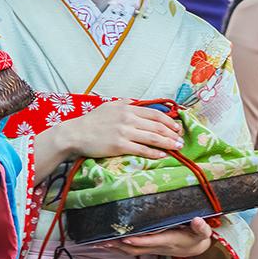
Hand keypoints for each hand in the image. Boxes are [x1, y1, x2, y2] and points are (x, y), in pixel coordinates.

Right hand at [62, 99, 183, 159]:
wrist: (76, 133)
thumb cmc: (92, 121)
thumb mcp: (109, 106)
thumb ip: (125, 103)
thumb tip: (137, 103)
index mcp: (127, 108)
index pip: (154, 113)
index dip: (168, 120)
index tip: (176, 127)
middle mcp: (127, 118)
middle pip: (156, 126)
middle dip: (171, 133)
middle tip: (181, 139)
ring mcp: (124, 132)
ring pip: (152, 138)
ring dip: (167, 143)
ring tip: (177, 147)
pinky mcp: (119, 146)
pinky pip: (141, 150)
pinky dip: (153, 153)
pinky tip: (162, 155)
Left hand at [99, 217, 212, 257]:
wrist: (197, 247)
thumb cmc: (197, 237)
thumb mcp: (202, 232)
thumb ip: (200, 227)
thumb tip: (197, 220)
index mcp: (169, 240)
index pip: (151, 240)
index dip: (138, 239)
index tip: (125, 236)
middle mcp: (158, 246)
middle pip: (135, 247)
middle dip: (119, 244)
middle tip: (102, 240)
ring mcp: (153, 247)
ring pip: (131, 249)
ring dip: (116, 246)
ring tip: (99, 241)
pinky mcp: (150, 246)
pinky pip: (132, 248)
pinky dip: (120, 245)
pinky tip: (109, 241)